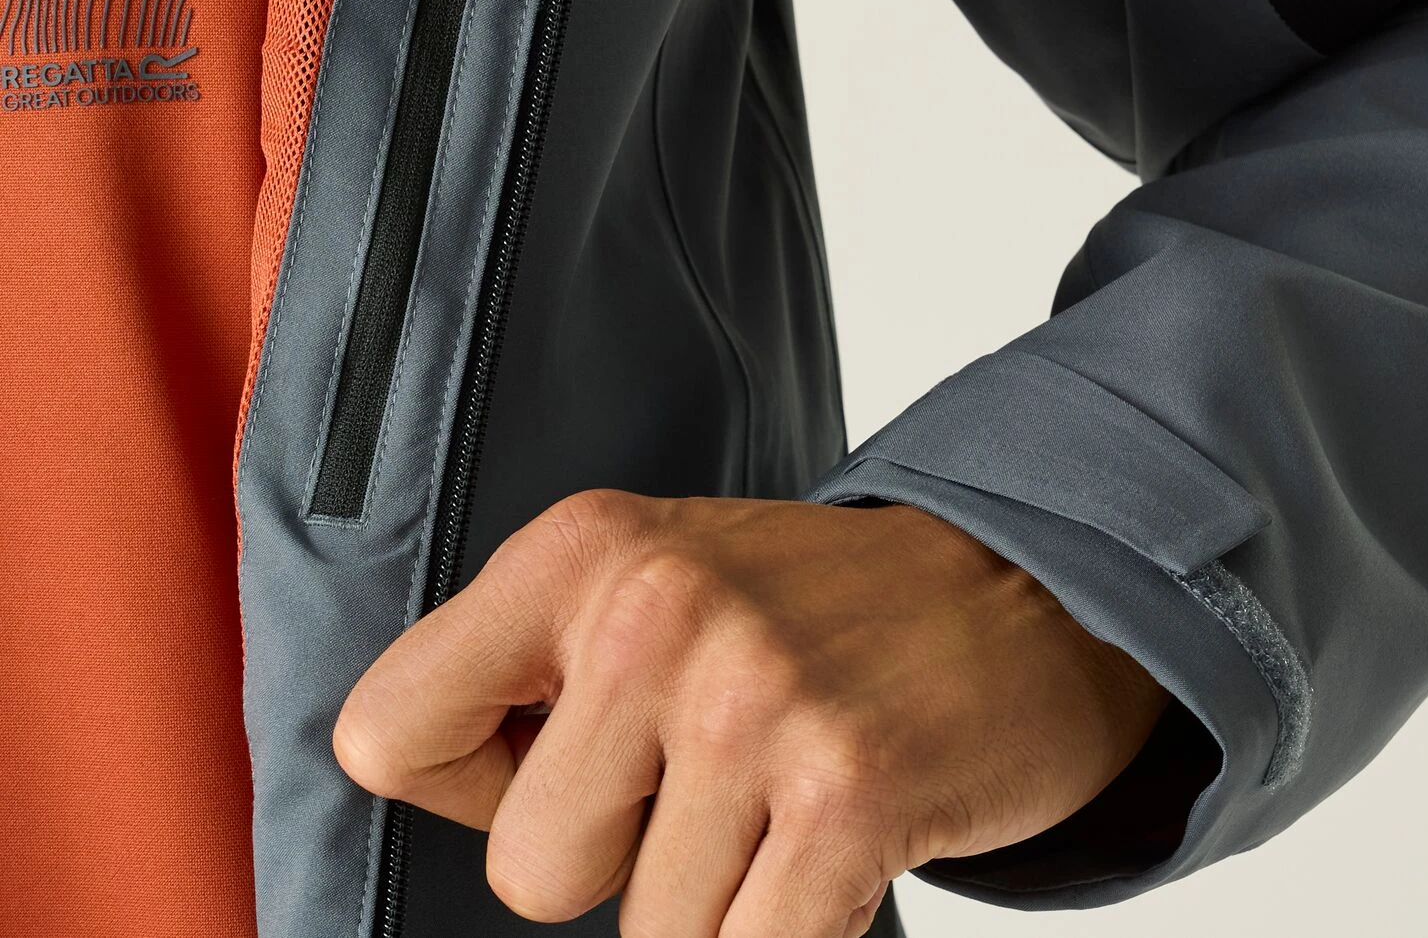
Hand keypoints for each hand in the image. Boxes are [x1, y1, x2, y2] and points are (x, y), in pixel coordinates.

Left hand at [334, 489, 1167, 936]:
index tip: (562, 755)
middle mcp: (650, 610)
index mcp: (578, 551)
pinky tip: (829, 854)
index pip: (388, 732)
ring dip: (718, 899)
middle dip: (616, 860)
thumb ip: (533, 669)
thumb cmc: (811, 609)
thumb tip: (425, 790)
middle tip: (709, 777)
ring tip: (782, 794)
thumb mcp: (652, 579)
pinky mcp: (846, 790)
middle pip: (526, 873)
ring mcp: (749, 698)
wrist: (1016, 590)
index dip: (465, 785)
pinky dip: (785, 935)